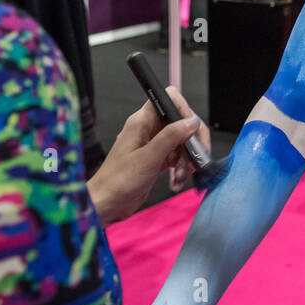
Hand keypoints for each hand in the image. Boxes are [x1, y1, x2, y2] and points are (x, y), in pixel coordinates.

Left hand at [88, 86, 210, 224]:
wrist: (106, 204)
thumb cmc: (118, 180)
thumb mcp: (148, 158)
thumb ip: (171, 137)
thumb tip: (192, 121)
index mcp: (142, 122)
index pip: (169, 100)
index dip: (184, 111)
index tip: (193, 130)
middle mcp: (148, 129)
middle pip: (181, 123)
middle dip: (191, 142)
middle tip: (198, 157)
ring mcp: (153, 145)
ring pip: (182, 143)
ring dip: (186, 161)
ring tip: (180, 177)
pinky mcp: (157, 159)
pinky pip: (177, 158)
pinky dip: (180, 169)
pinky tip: (176, 182)